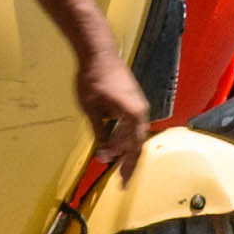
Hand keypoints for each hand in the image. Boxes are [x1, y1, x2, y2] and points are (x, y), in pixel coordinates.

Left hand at [70, 38, 156, 166]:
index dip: (123, 162)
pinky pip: (135, 124)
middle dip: (130, 162)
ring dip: (128, 150)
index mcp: (133, 114)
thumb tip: (103, 155)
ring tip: (120, 165)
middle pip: (138, 142)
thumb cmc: (93, 79)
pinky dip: (127, 137)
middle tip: (123, 181)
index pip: (131, 146)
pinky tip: (118, 143)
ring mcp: (139, 103)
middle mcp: (141, 110)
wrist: (98, 52)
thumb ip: (99, 133)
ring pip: (137, 133)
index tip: (117, 177)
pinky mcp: (134, 99)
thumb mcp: (92, 110)